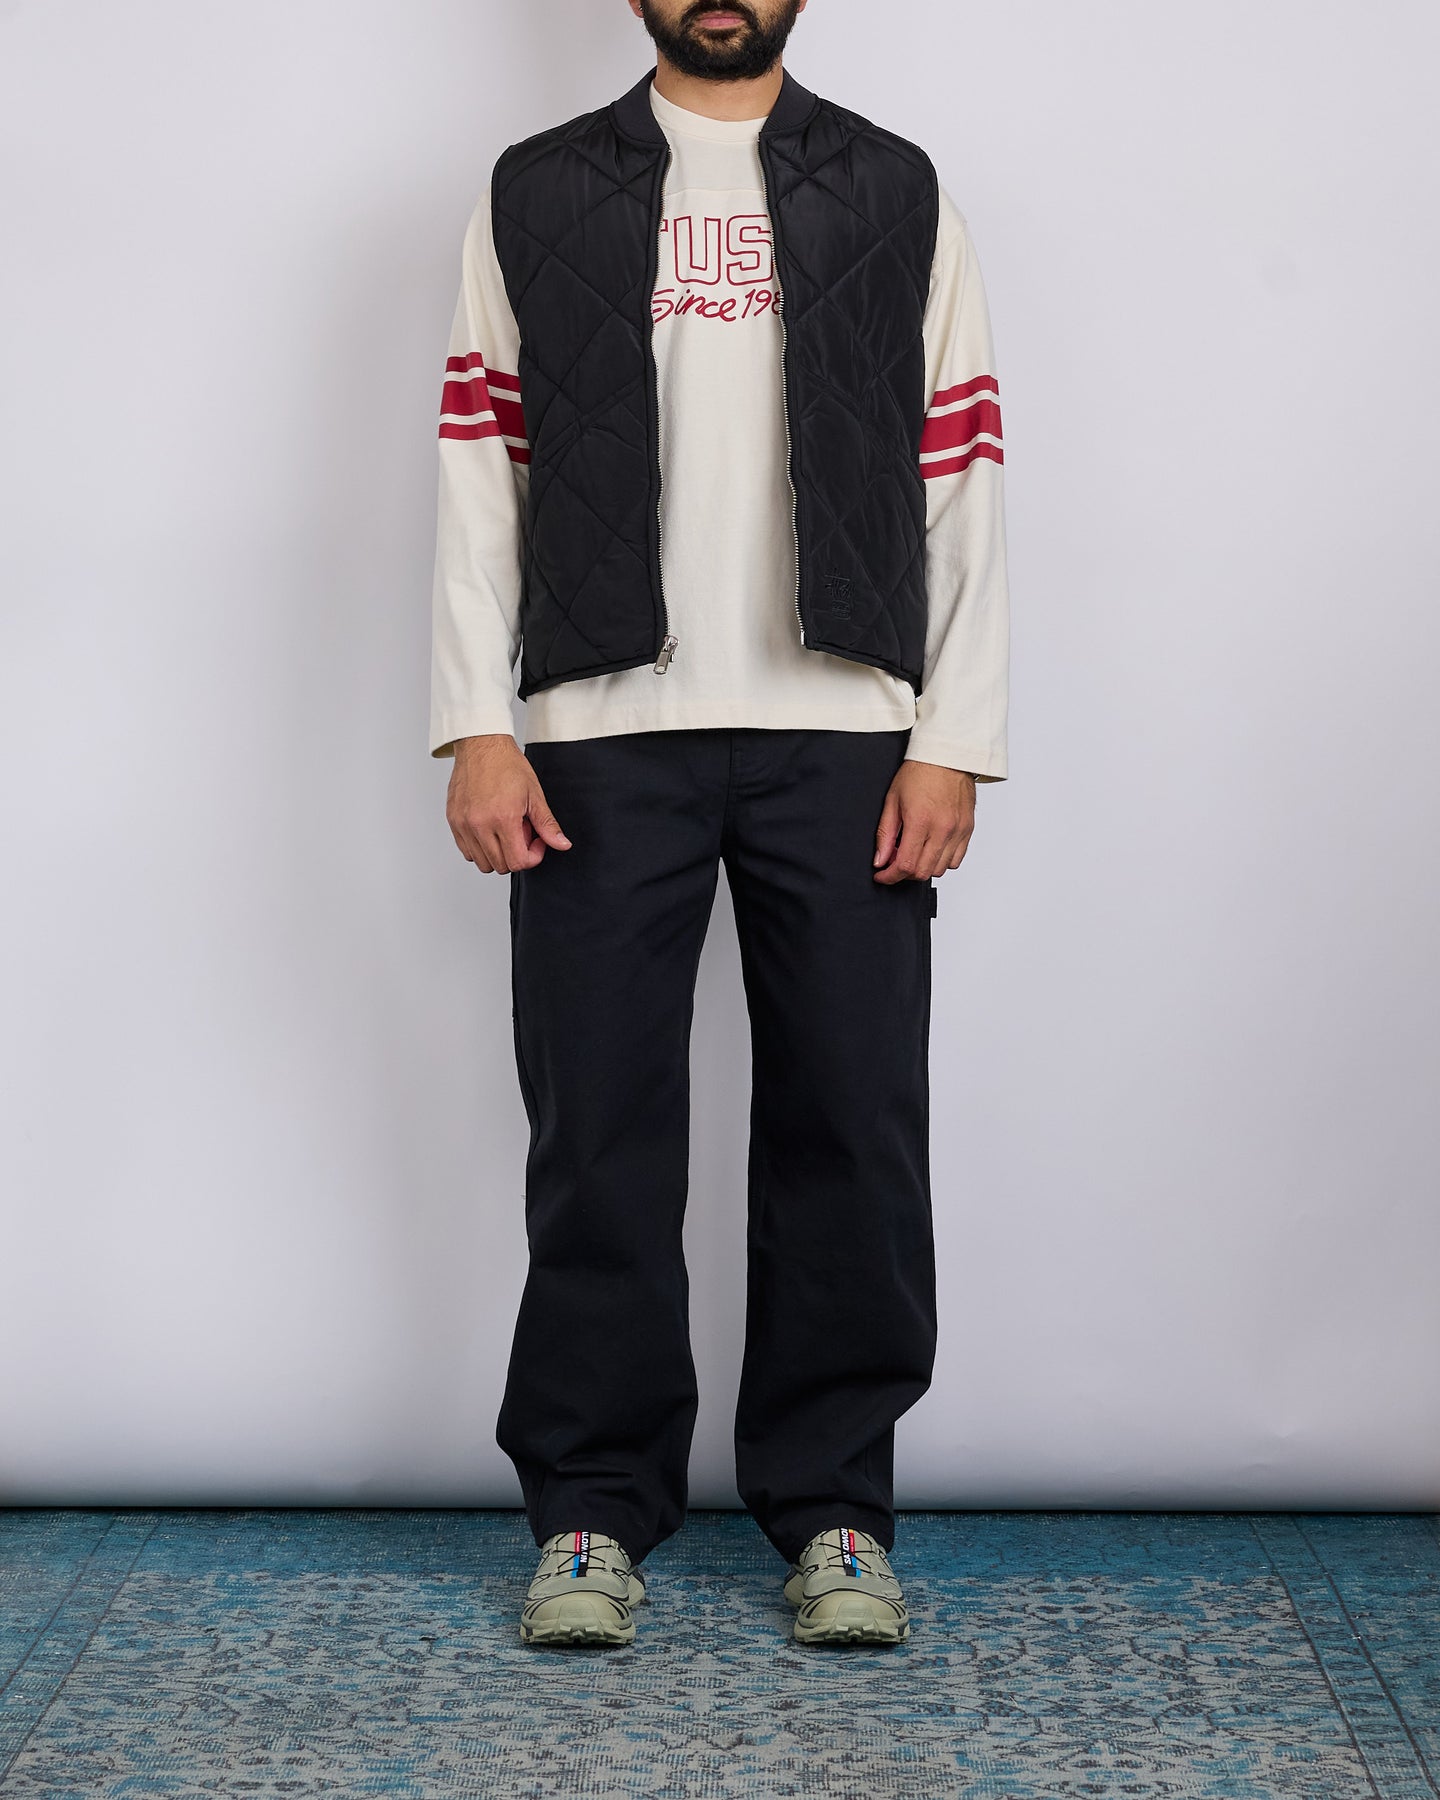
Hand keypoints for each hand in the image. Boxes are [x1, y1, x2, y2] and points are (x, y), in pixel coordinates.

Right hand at [446, 735, 572, 872]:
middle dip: (516, 855)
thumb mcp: (534, 794)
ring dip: (497, 854)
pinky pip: (466, 851)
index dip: (532, 857)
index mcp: (503, 818)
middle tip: (521, 832)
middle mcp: (479, 824)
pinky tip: (490, 830)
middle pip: (500, 865)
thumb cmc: (506, 764)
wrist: (481, 745)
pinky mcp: (453, 821)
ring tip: (504, 831)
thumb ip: (547, 825)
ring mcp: (463, 824)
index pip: (517, 862)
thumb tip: (561, 844)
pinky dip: (479, 848)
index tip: (536, 842)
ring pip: (481, 862)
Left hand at [873, 761, 975, 884]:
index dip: (890, 876)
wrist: (947, 755)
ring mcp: (958, 831)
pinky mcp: (968, 829)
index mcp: (920, 821)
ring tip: (914, 853)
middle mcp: (942, 829)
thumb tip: (880, 860)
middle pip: (923, 872)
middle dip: (904, 874)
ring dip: (923, 868)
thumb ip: (885, 834)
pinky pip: (956, 860)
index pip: (905, 865)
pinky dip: (942, 861)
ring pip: (940, 869)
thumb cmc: (920, 772)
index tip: (882, 875)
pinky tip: (931, 849)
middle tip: (894, 863)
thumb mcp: (893, 800)